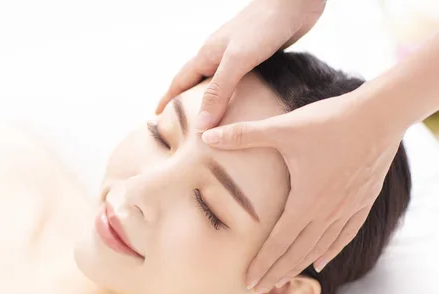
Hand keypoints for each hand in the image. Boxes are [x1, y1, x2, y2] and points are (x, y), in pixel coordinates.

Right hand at [156, 0, 324, 130]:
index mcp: (207, 55)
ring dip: (211, 101)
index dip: (167, 100)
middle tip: (181, 125)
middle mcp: (219, 56)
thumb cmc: (263, 27)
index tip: (156, 118)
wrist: (294, 1)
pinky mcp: (257, 58)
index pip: (179, 82)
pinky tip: (241, 107)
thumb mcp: (237, 61)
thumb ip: (219, 92)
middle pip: (196, 83)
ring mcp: (237, 56)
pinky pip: (239, 83)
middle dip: (185, 103)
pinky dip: (234, 97)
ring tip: (209, 121)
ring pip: (218, 84)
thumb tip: (200, 125)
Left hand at [201, 91, 404, 292]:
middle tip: (259, 290)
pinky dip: (330, 251)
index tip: (248, 282)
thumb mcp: (283, 128)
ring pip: (321, 247)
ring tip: (283, 280)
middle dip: (276, 272)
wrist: (380, 114)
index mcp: (306, 200)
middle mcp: (328, 212)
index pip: (279, 242)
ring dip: (299, 265)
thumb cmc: (329, 121)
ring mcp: (348, 208)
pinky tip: (321, 262)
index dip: (262, 263)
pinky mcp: (363, 200)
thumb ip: (243, 134)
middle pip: (298, 252)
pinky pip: (345, 235)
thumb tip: (207, 135)